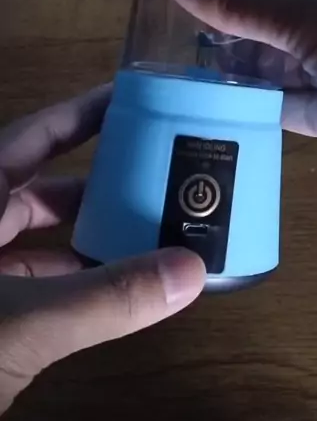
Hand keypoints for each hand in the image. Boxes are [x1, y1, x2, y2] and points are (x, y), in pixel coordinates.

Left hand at [0, 87, 204, 412]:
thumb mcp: (22, 323)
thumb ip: (106, 298)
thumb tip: (191, 271)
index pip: (32, 135)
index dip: (81, 112)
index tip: (132, 97)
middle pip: (40, 186)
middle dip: (97, 178)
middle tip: (157, 169)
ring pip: (36, 238)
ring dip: (87, 236)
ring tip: (148, 230)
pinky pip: (32, 280)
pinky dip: (71, 280)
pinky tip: (112, 287)